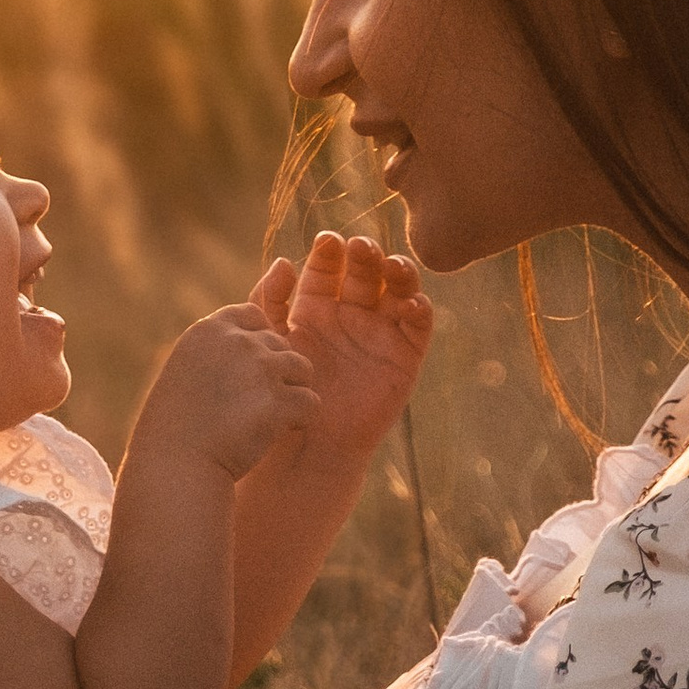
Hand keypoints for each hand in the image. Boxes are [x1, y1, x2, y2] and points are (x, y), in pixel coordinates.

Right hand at [130, 305, 320, 483]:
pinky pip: (311, 402)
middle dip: (277, 371)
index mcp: (206, 331)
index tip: (248, 371)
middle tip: (257, 405)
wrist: (174, 468)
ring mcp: (259, 368)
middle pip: (281, 343)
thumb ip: (217, 353)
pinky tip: (279, 433)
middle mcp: (235, 341)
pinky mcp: (277, 401)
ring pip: (303, 368)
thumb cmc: (175, 430)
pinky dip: (300, 420)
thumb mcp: (185, 375)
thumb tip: (257, 343)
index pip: (252, 316)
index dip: (258, 341)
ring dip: (292, 392)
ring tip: (271, 418)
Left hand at [251, 234, 434, 461]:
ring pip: (397, 291)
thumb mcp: (269, 344)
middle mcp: (351, 315)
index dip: (330, 253)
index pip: (328, 268)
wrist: (307, 446)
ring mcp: (380, 333)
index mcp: (315, 308)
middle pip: (365, 272)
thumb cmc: (282, 397)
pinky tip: (411, 301)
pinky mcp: (405, 357)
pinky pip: (418, 327)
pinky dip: (419, 309)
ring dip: (399, 273)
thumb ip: (269, 301)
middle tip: (360, 247)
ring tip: (392, 265)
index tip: (327, 242)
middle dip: (365, 255)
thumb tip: (282, 260)